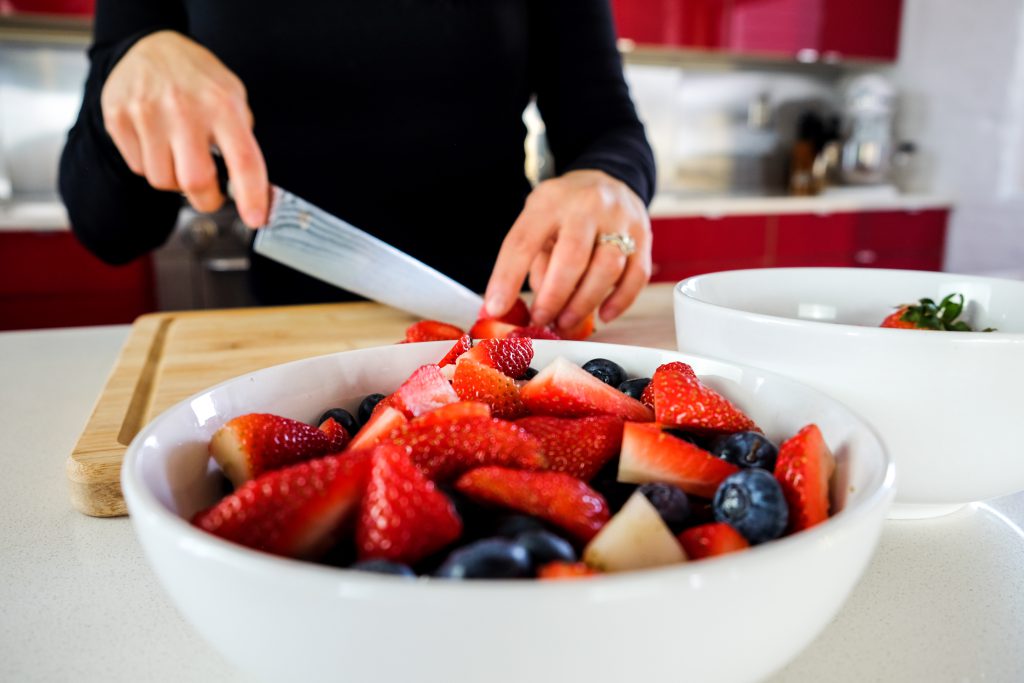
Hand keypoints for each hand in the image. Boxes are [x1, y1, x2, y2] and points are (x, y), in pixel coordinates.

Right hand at [100, 30, 268, 226]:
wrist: (149, 46)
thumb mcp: (233, 97)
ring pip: (163, 181)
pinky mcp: (117, 118)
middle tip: (211, 194)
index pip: (243, 160)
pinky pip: (138, 167)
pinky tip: (157, 141)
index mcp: (222, 105)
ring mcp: (146, 113)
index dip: (252, 195)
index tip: (256, 218)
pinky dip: (151, 165)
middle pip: (195, 181)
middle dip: (207, 200)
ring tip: (179, 154)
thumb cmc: (198, 80)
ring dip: (175, 180)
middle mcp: (183, 109)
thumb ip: (242, 140)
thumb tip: (252, 189)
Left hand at [484, 170, 651, 331]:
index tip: (496, 307)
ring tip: (566, 322)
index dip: (507, 278)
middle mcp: (587, 205)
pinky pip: (636, 275)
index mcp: (550, 200)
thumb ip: (534, 259)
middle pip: (571, 257)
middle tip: (542, 320)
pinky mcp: (644, 236)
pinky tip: (603, 315)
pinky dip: (620, 301)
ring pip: (606, 268)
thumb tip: (532, 305)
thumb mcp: (538, 220)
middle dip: (554, 297)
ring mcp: (620, 219)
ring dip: (584, 304)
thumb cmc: (566, 209)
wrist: (609, 180)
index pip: (523, 241)